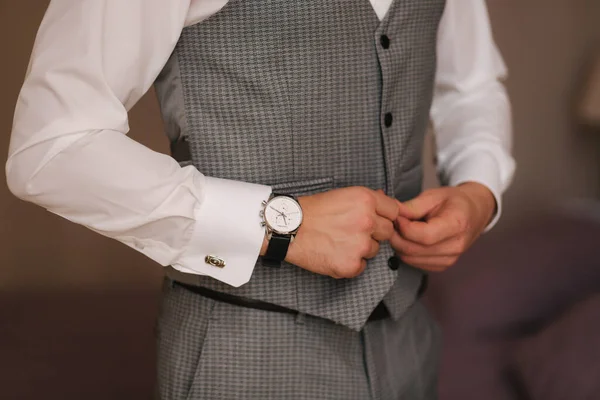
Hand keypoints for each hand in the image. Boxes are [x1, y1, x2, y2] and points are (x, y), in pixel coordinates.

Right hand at [262, 187, 398, 278]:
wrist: (287, 228)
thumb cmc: (311, 210)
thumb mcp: (341, 195)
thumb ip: (368, 200)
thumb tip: (388, 202)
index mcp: (365, 200)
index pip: (395, 211)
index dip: (385, 216)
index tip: (376, 220)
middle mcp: (367, 221)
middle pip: (388, 232)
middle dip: (374, 233)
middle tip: (350, 230)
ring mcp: (360, 245)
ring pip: (374, 250)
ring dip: (361, 248)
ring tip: (338, 240)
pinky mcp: (351, 265)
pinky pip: (361, 266)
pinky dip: (350, 263)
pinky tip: (334, 252)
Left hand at [390, 182, 495, 271]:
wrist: (473, 213)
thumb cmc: (454, 202)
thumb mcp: (434, 195)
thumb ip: (412, 206)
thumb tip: (392, 213)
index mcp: (457, 224)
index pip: (424, 235)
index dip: (404, 227)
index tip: (396, 216)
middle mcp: (456, 246)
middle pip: (414, 250)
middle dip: (396, 236)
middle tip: (392, 223)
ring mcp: (450, 259)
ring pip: (410, 259)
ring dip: (399, 245)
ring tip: (400, 229)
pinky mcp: (442, 266)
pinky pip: (414, 263)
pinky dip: (406, 252)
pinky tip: (409, 239)